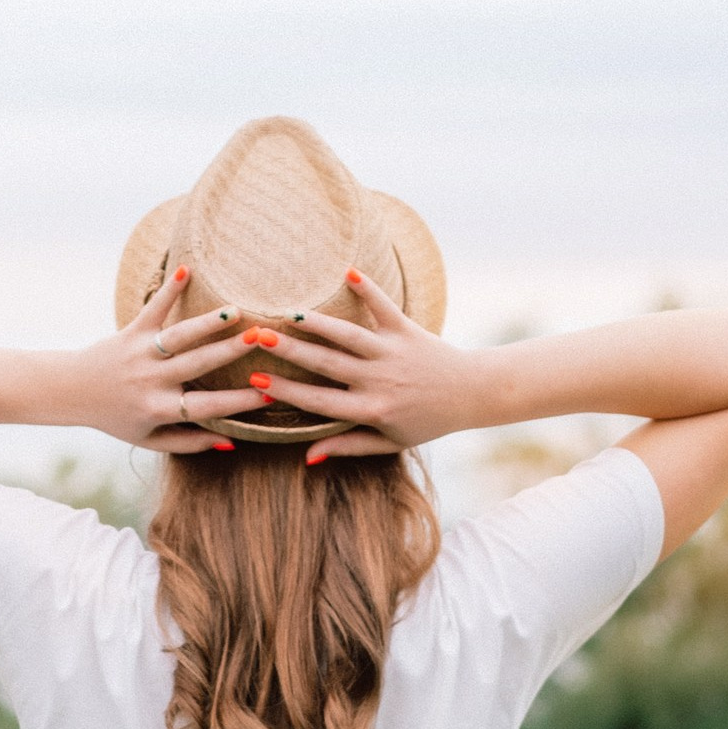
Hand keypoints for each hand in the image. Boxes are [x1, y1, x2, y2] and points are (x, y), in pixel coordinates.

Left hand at [66, 268, 266, 453]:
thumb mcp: (150, 440)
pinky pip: (152, 309)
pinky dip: (168, 289)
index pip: (207, 407)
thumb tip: (230, 442)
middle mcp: (151, 380)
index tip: (270, 395)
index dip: (239, 403)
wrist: (72, 391)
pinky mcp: (131, 331)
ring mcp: (141, 353)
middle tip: (261, 339)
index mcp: (159, 409)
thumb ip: (189, 442)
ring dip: (207, 322)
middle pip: (198, 365)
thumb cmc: (118, 418)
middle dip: (230, 352)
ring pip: (179, 337)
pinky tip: (186, 269)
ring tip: (235, 310)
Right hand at [239, 269, 493, 460]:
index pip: (320, 402)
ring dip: (319, 323)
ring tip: (289, 312)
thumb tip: (307, 457)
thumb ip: (348, 446)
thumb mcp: (388, 442)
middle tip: (258, 338)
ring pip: (349, 336)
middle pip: (327, 364)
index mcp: (371, 410)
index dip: (287, 392)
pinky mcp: (407, 330)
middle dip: (291, 352)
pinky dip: (369, 290)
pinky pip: (385, 307)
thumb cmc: (426, 422)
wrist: (471, 395)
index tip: (256, 381)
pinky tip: (348, 271)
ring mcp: (393, 353)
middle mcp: (379, 380)